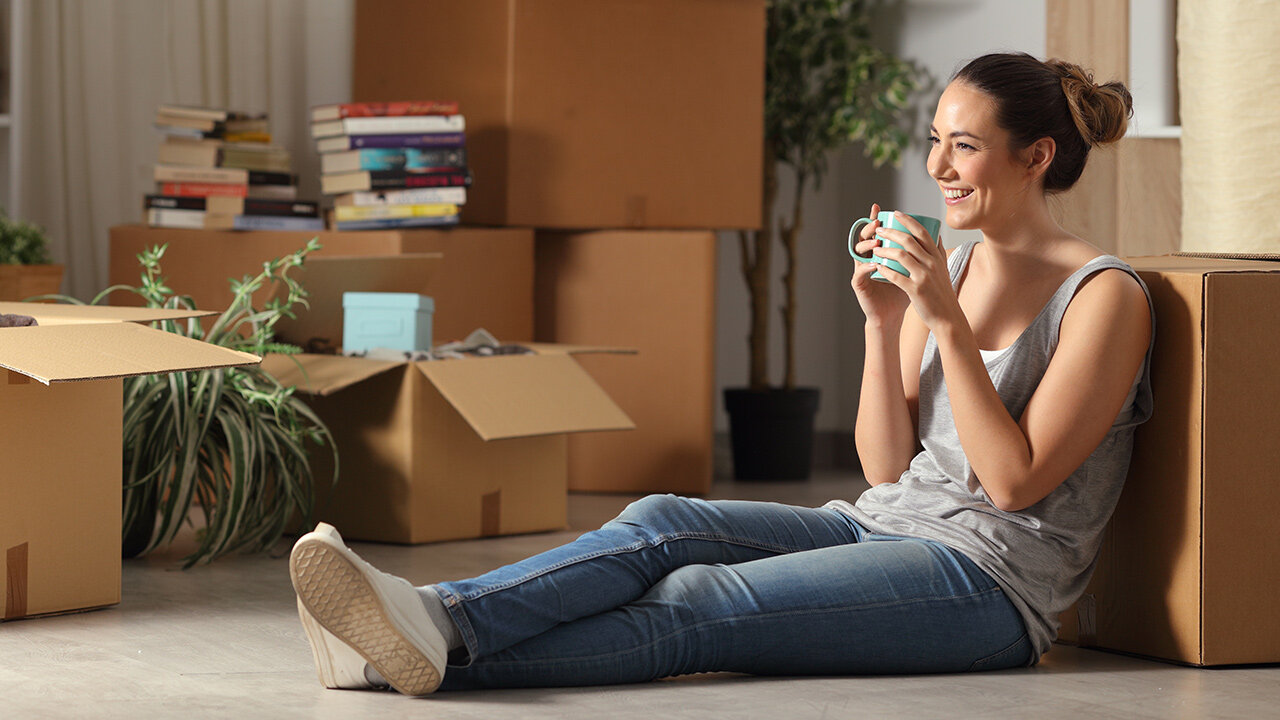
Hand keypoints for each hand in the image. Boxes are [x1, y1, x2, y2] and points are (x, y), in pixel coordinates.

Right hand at [850, 203, 908, 323]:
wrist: (892, 315)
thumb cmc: (903, 292)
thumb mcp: (913, 270)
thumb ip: (920, 254)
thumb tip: (937, 237)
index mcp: (879, 253)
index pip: (876, 232)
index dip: (875, 219)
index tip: (881, 208)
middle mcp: (868, 258)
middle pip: (864, 237)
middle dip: (870, 228)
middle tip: (878, 222)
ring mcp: (861, 270)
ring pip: (858, 252)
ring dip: (867, 246)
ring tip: (877, 243)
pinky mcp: (859, 284)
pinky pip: (860, 273)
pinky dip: (867, 267)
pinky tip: (875, 264)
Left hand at [869, 211, 958, 328]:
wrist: (947, 316)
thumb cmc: (942, 292)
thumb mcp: (944, 268)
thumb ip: (938, 251)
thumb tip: (935, 234)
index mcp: (937, 256)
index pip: (922, 232)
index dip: (908, 220)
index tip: (896, 213)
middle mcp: (932, 263)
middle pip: (909, 240)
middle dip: (891, 231)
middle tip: (879, 229)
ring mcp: (924, 276)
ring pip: (900, 255)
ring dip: (884, 249)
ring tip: (874, 248)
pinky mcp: (915, 290)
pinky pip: (896, 276)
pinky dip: (884, 269)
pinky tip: (877, 266)